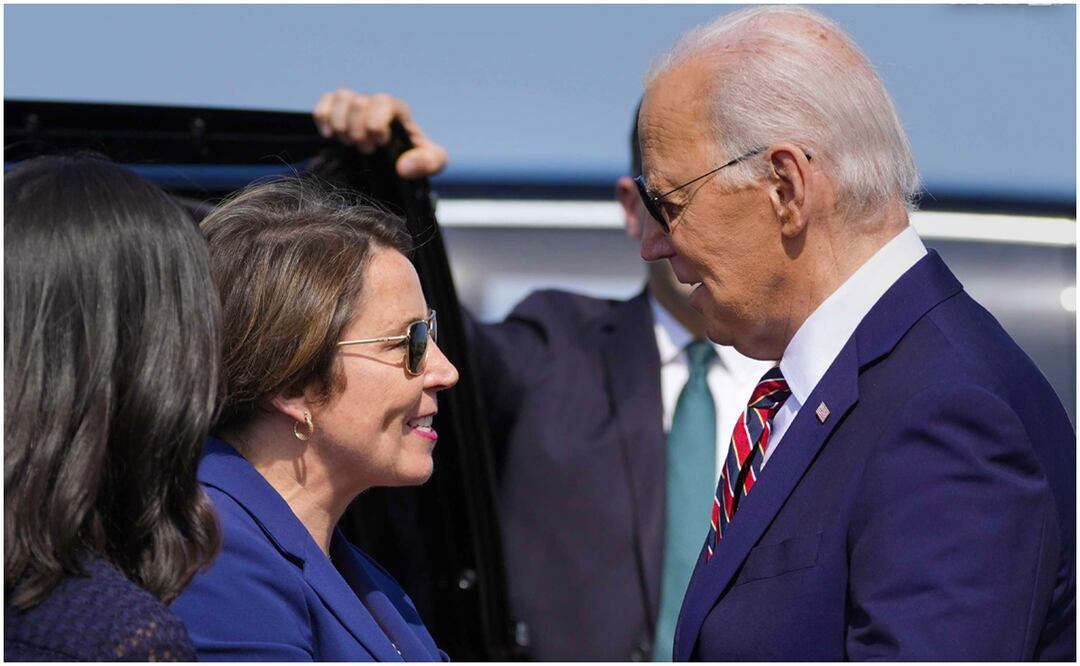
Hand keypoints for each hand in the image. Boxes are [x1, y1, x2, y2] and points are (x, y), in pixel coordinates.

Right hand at [313, 89, 447, 178]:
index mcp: (398, 112)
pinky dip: (323, 116)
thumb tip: (404, 167)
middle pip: (359, 102)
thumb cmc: (416, 158)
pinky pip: (327, 100)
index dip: (376, 123)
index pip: (384, 103)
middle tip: (365, 150)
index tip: (379, 144)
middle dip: (359, 130)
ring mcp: (357, 106)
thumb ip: (428, 162)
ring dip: (341, 124)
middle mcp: (376, 105)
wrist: (398, 162)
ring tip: (348, 143)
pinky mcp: (340, 112)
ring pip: (342, 97)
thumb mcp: (433, 163)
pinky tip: (329, 135)